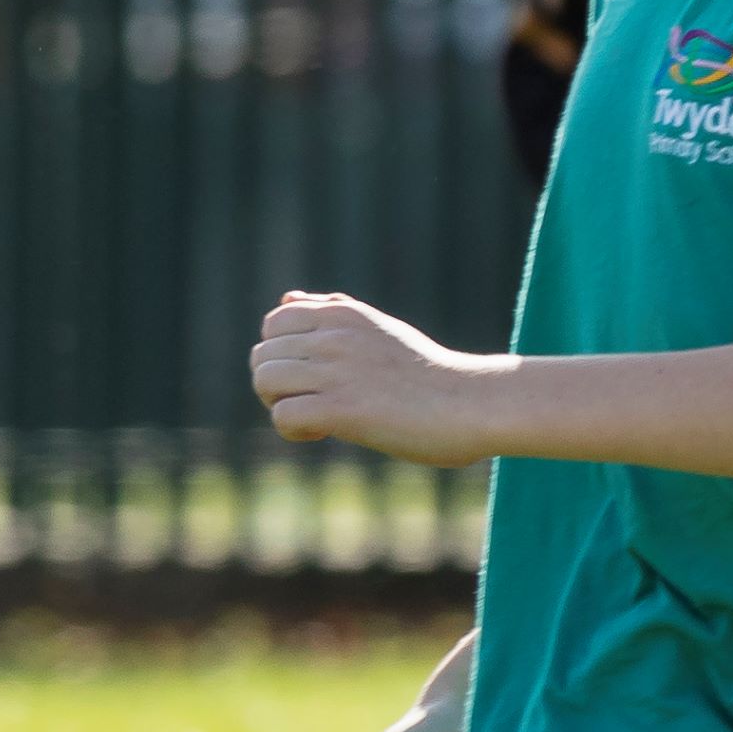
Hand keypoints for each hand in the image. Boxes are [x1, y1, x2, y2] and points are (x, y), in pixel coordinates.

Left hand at [249, 288, 508, 459]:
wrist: (470, 403)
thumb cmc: (426, 372)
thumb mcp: (377, 328)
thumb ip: (333, 312)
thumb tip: (287, 298)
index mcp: (343, 312)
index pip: (273, 323)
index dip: (283, 355)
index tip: (311, 377)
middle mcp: (334, 335)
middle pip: (262, 356)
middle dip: (277, 385)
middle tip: (312, 402)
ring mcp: (337, 371)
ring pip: (265, 381)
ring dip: (281, 406)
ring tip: (316, 418)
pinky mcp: (343, 409)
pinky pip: (283, 416)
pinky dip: (294, 431)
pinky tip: (324, 432)